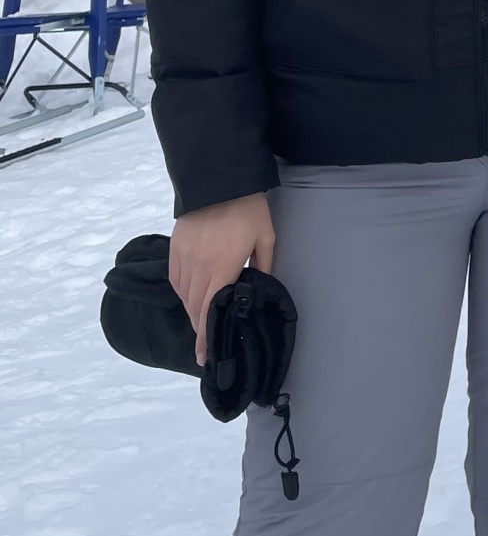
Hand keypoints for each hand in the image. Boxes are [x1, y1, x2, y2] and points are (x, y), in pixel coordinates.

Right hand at [169, 194, 273, 363]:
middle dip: (199, 328)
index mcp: (222, 266)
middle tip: (205, 344)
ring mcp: (183, 257)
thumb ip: (263, 267)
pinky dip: (182, 292)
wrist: (218, 178)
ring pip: (183, 295)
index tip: (203, 357)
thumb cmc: (247, 209)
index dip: (205, 337)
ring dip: (191, 311)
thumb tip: (261, 288)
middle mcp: (198, 266)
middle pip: (194, 307)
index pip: (210, 311)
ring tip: (201, 321)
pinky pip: (175, 279)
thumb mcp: (265, 238)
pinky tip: (190, 296)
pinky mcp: (174, 248)